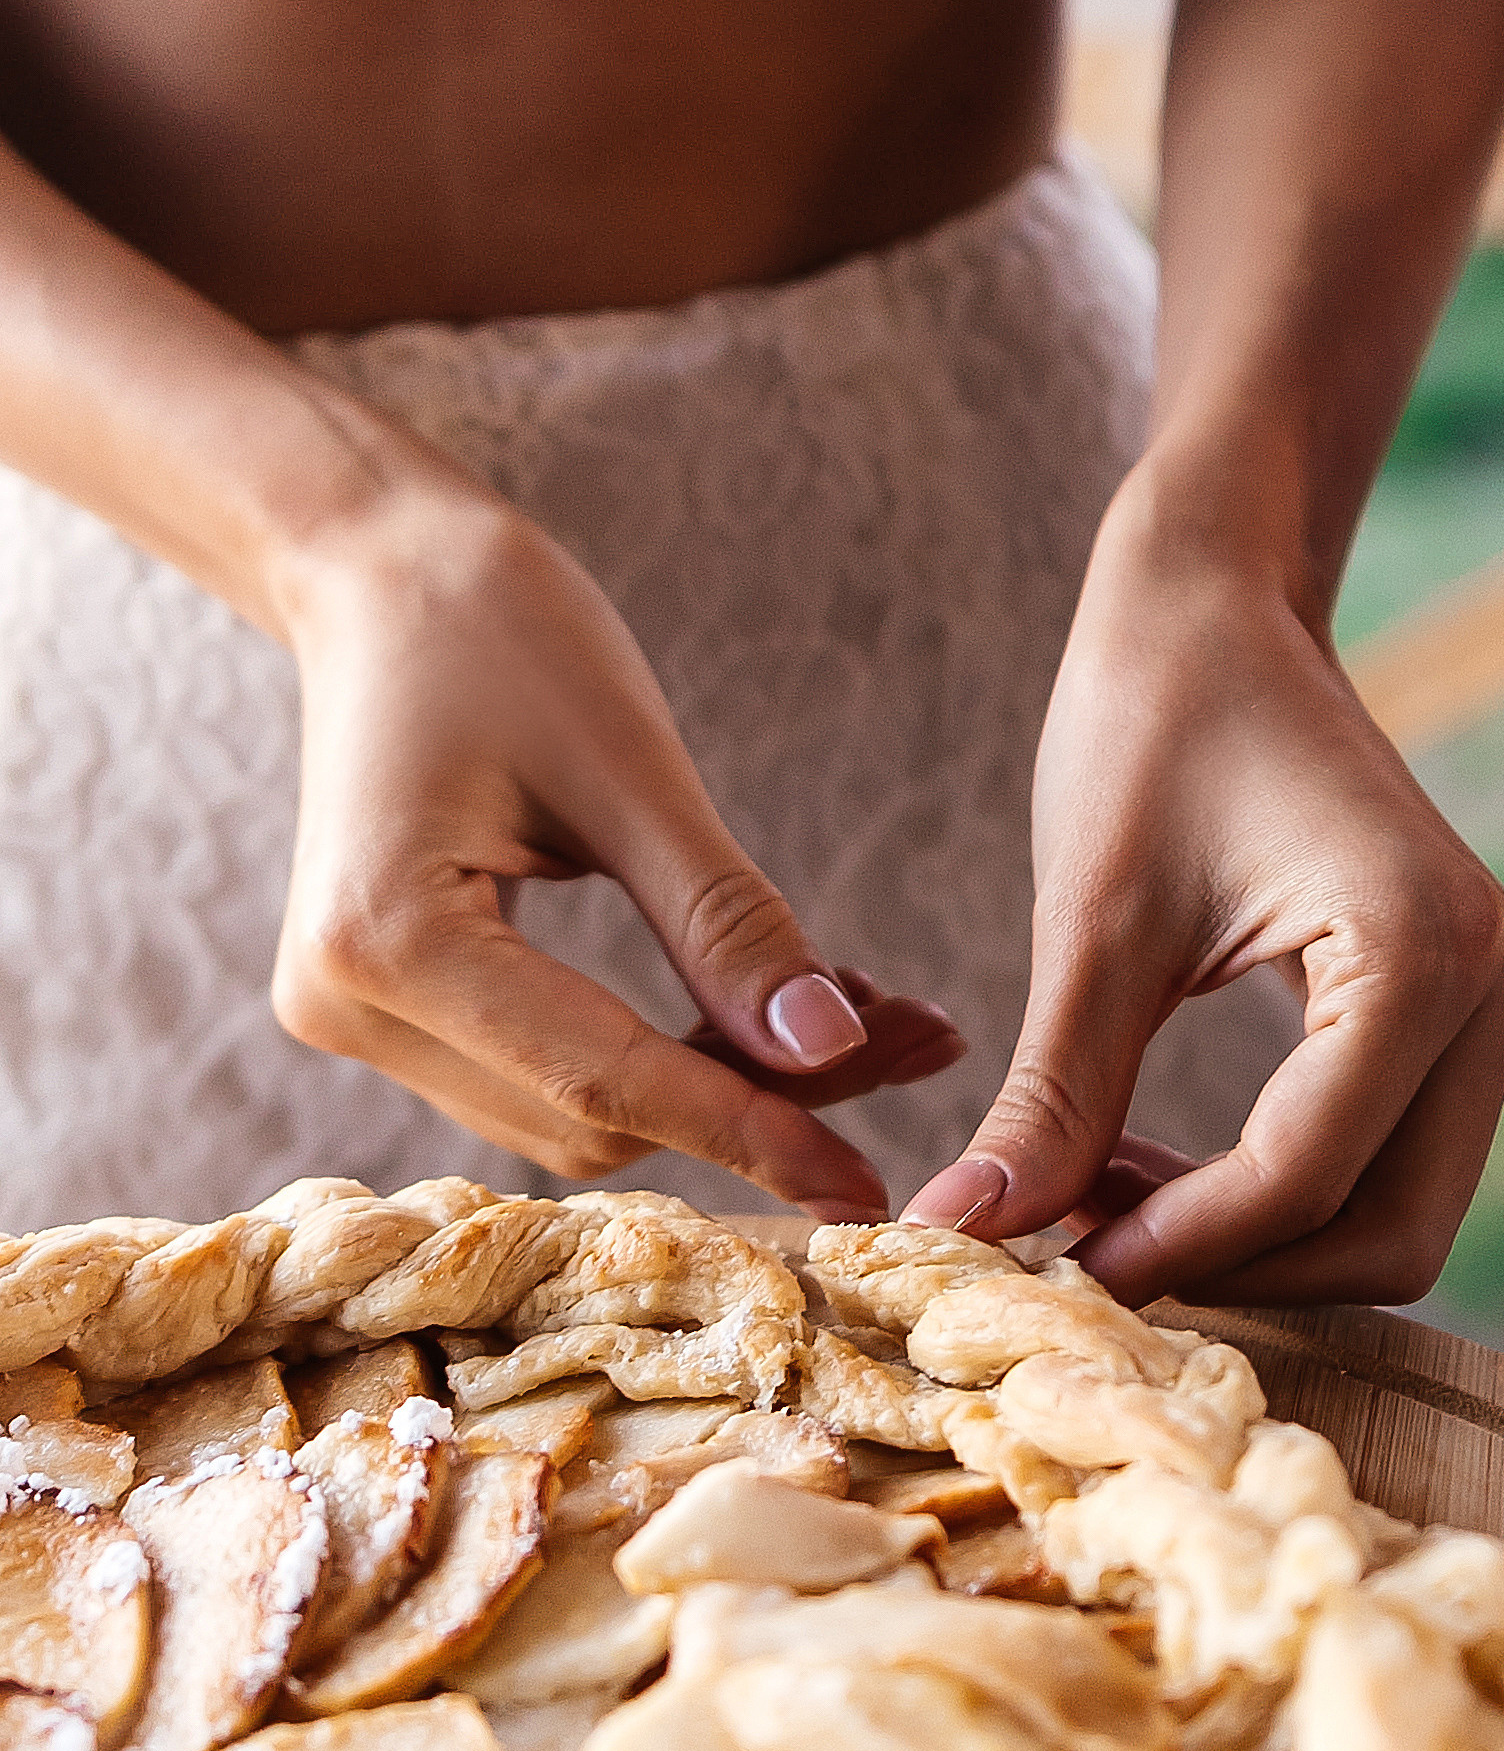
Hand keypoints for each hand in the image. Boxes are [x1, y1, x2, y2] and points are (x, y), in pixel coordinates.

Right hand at [270, 486, 962, 1204]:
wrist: (380, 568)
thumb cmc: (500, 629)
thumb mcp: (632, 766)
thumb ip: (726, 923)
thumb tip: (828, 1051)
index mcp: (386, 942)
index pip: (601, 1080)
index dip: (750, 1131)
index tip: (871, 1182)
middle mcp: (346, 1005)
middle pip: (591, 1114)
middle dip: (758, 1098)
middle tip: (911, 1040)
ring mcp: (354, 1013)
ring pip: (574, 1108)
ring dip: (721, 1085)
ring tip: (867, 1020)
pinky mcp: (388, 1004)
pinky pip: (546, 1068)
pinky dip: (661, 1053)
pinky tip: (767, 1016)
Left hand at [904, 501, 1503, 1307]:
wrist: (1215, 606)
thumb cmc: (1149, 722)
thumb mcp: (1090, 921)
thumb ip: (1049, 1095)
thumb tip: (966, 1230)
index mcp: (1421, 947)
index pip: (1307, 1174)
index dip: (1175, 1248)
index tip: (1052, 1273)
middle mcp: (1493, 982)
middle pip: (1388, 1232)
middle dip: (1235, 1268)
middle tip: (1079, 1256)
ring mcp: (1493, 1000)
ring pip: (1396, 1214)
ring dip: (1256, 1243)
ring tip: (1100, 1205)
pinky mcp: (1462, 1008)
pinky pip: (1389, 1157)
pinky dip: (1281, 1195)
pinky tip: (1151, 1167)